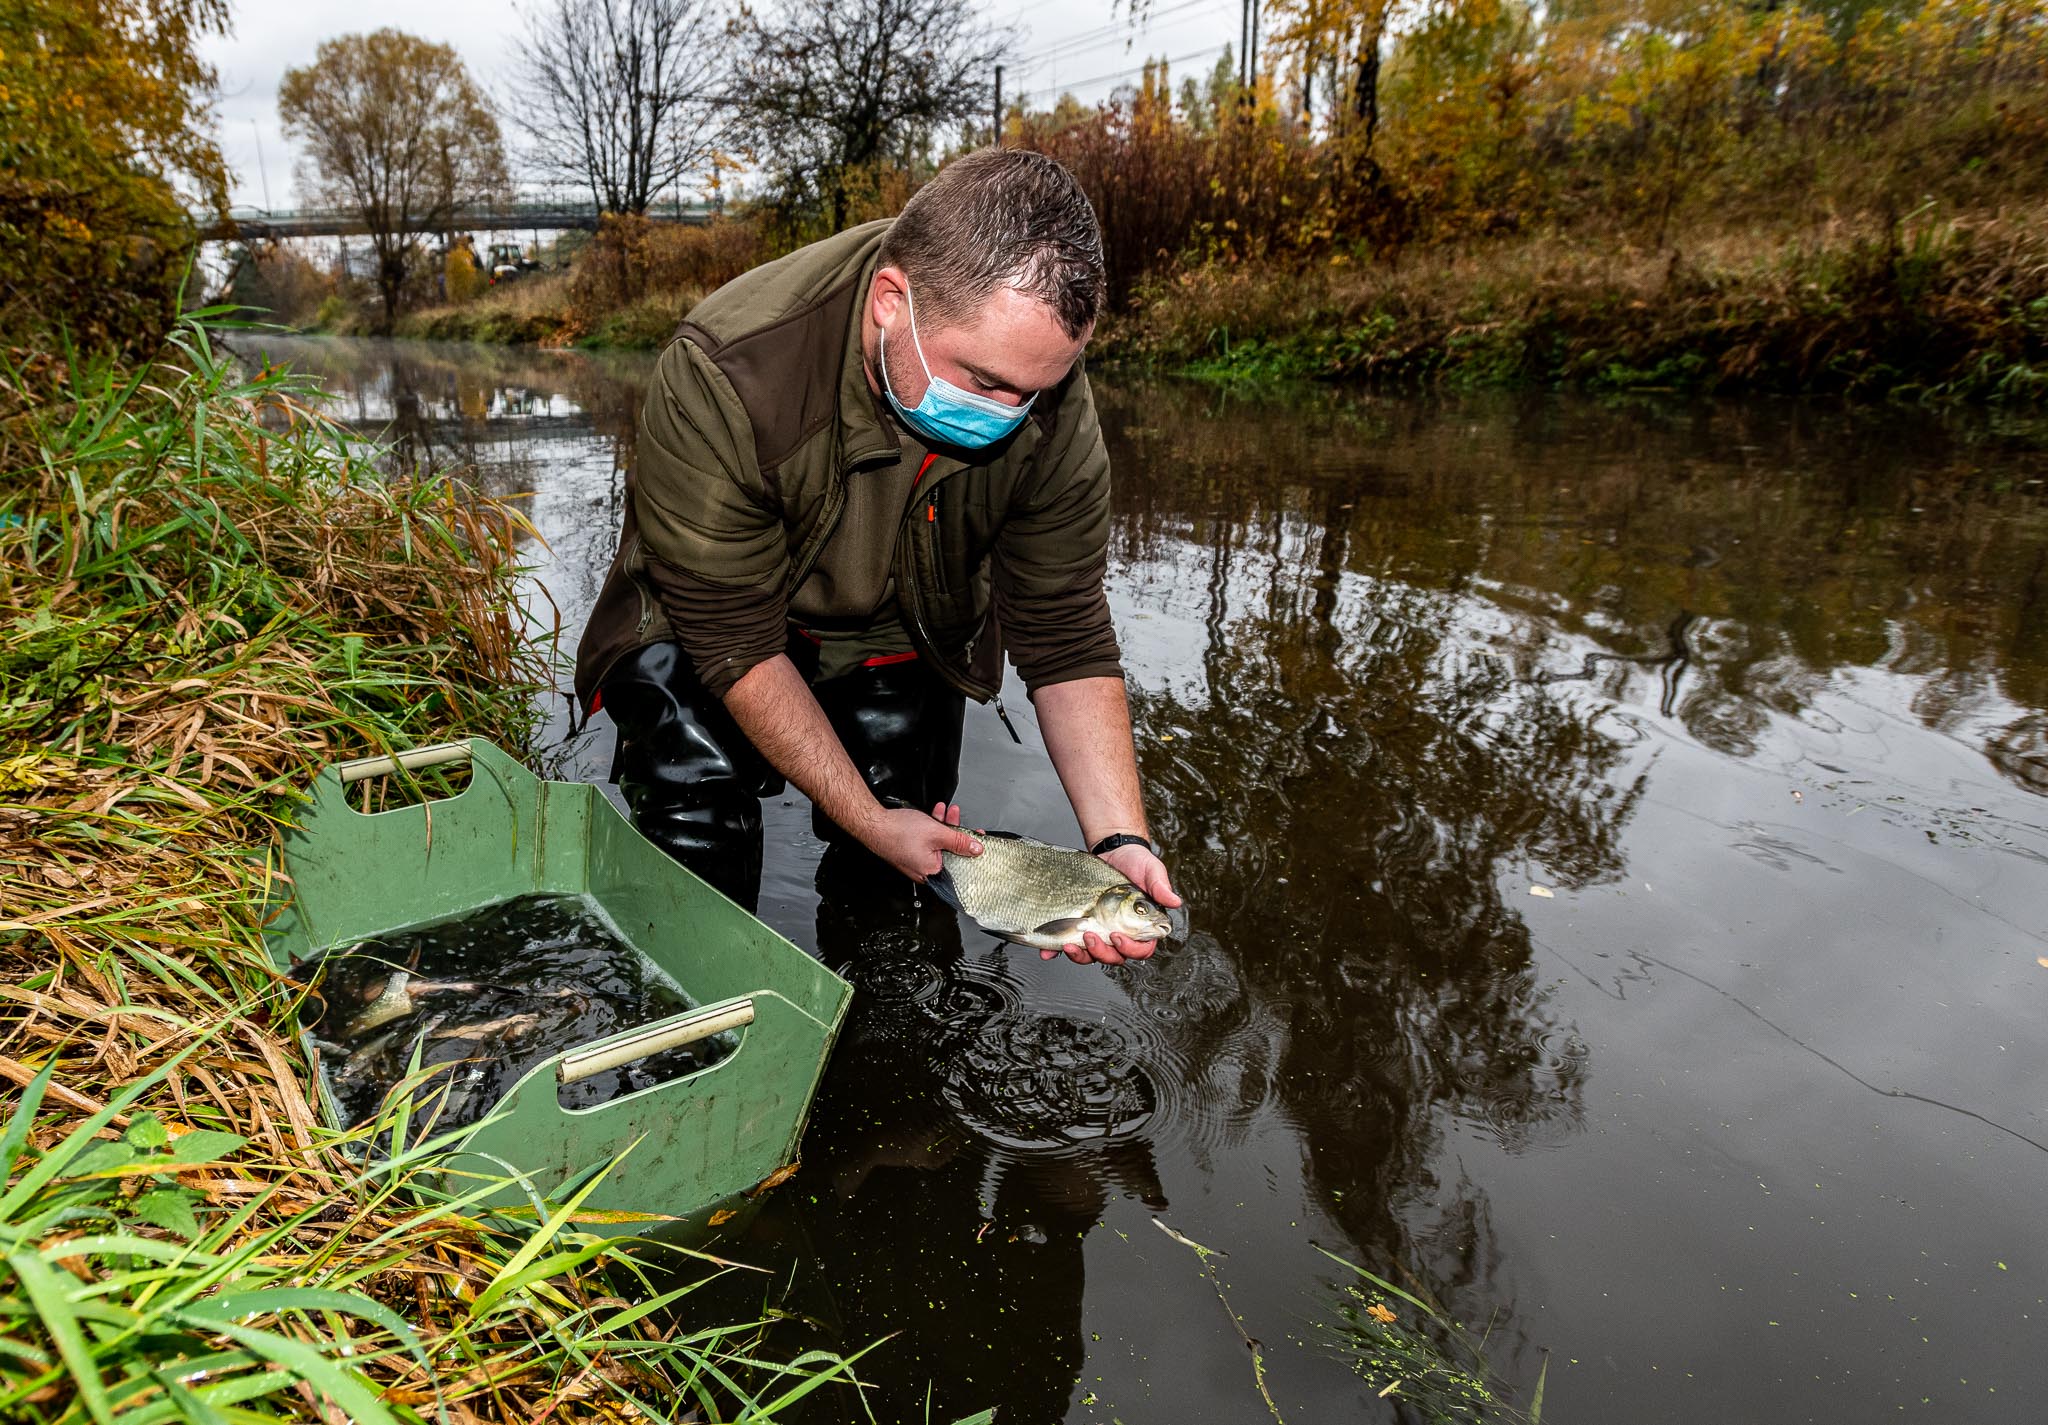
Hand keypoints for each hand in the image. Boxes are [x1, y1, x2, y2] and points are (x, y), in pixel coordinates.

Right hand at [860, 800, 980, 882]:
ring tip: (946, 812)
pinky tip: (934, 816)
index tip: (976, 839)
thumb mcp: (937, 833)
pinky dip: (932, 829)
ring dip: (943, 826)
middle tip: (959, 820)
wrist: (873, 823)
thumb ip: (959, 841)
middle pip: (949, 852)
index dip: (969, 849)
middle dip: (955, 832)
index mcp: (932, 873)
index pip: (959, 864)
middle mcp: (924, 871)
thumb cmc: (897, 832)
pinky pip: (926, 842)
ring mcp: (915, 861)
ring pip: (937, 844)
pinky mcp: (909, 852)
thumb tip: (975, 848)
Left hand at [1044, 842, 1181, 965]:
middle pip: (1114, 957)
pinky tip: (1047, 950)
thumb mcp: (1151, 870)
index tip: (1118, 934)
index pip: (1140, 950)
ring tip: (1068, 945)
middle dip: (1101, 952)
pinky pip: (1069, 942)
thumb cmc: (1136, 862)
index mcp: (1141, 927)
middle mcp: (1120, 933)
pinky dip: (1057, 949)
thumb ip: (1161, 887)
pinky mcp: (1080, 925)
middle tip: (1090, 937)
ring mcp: (1100, 931)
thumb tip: (1174, 901)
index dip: (1129, 949)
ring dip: (1080, 956)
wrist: (1113, 850)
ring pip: (1092, 956)